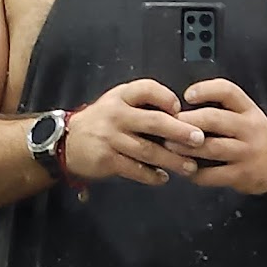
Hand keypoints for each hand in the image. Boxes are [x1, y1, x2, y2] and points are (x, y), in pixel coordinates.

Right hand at [65, 80, 204, 186]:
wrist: (68, 141)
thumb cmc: (102, 120)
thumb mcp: (118, 101)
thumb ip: (143, 102)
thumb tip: (179, 114)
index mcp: (121, 96)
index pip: (147, 89)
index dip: (166, 97)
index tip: (180, 109)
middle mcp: (116, 115)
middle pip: (153, 122)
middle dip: (179, 131)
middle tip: (199, 139)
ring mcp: (111, 138)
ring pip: (148, 150)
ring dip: (172, 159)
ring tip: (189, 166)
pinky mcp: (107, 160)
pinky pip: (135, 168)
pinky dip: (152, 175)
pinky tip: (163, 177)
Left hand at [166, 80, 266, 194]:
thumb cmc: (255, 135)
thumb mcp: (246, 114)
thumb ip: (220, 108)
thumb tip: (180, 106)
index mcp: (247, 109)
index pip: (228, 91)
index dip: (206, 90)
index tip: (187, 95)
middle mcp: (249, 128)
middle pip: (215, 119)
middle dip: (188, 121)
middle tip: (167, 123)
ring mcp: (247, 152)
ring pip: (212, 147)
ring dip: (186, 147)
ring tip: (168, 145)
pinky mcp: (243, 175)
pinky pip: (214, 175)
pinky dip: (195, 173)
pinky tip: (184, 169)